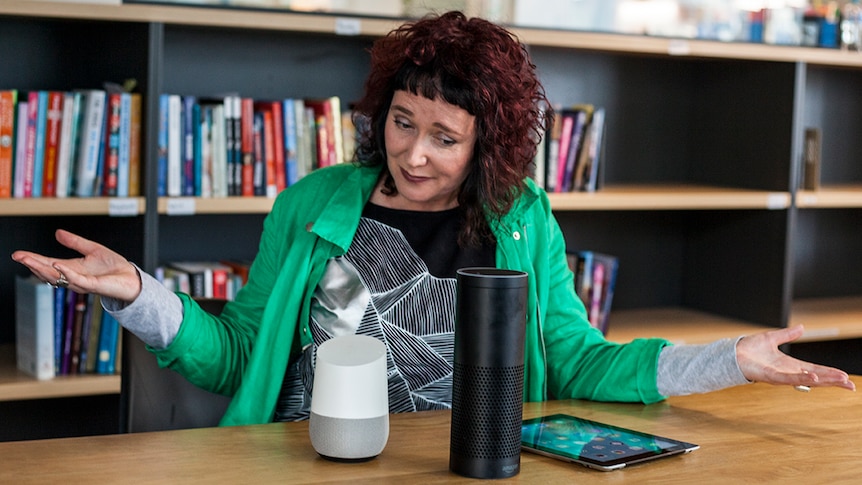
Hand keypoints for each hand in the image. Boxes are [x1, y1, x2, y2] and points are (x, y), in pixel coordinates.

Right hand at [11, 229, 141, 302]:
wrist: (131, 279)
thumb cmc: (114, 268)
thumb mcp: (92, 250)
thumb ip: (75, 242)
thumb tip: (58, 232)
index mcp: (72, 269)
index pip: (48, 264)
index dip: (34, 259)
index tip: (19, 254)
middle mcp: (74, 277)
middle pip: (48, 272)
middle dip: (33, 264)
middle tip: (19, 257)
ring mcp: (82, 282)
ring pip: (58, 278)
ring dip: (43, 269)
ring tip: (30, 260)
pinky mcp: (93, 285)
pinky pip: (77, 280)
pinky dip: (66, 273)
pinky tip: (57, 265)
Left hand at [736, 325, 855, 390]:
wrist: (732, 353)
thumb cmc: (749, 349)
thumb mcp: (772, 338)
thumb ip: (788, 334)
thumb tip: (801, 327)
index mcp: (790, 364)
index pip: (815, 370)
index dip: (830, 373)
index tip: (845, 377)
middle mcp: (787, 372)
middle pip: (816, 378)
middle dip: (832, 381)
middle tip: (849, 384)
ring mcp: (780, 376)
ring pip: (806, 380)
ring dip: (823, 380)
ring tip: (839, 380)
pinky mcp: (770, 376)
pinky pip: (789, 379)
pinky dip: (802, 379)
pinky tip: (814, 378)